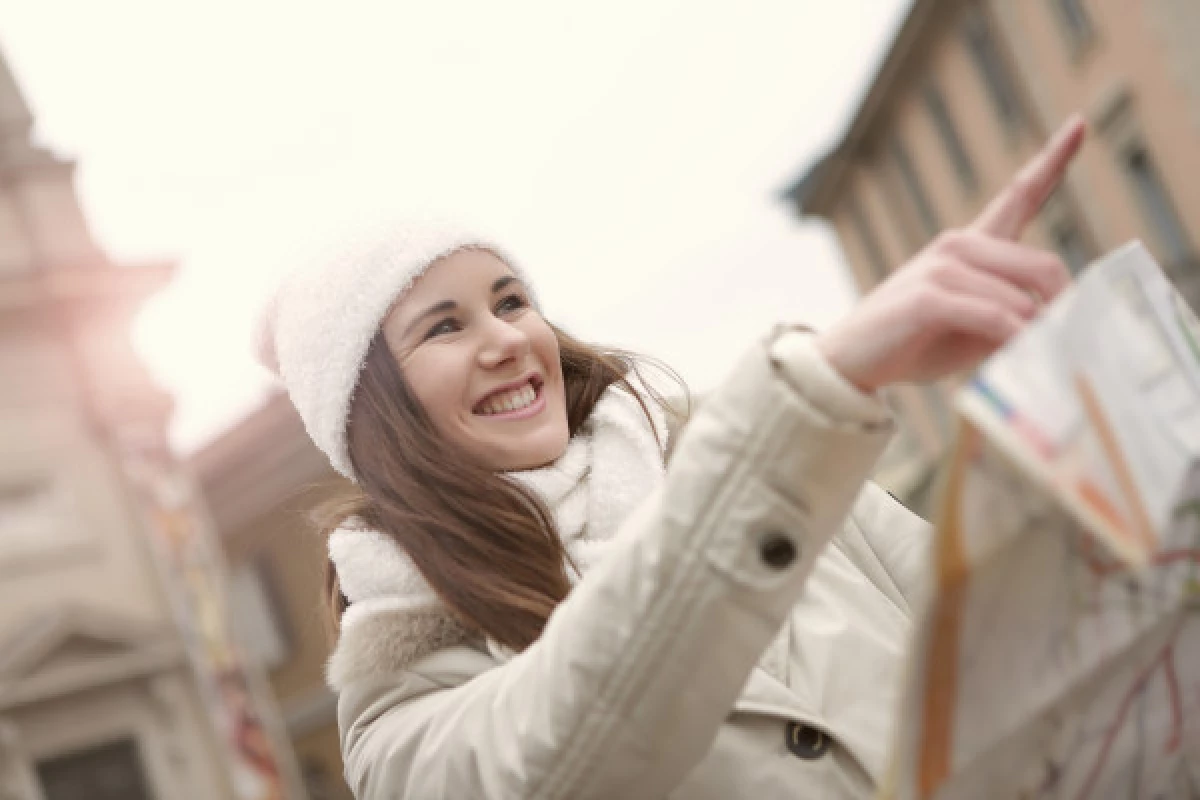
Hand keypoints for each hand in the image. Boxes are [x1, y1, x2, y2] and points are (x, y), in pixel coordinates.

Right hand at [816, 114, 1086, 392]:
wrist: (850, 360)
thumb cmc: (914, 344)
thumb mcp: (973, 331)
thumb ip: (1013, 318)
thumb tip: (1060, 324)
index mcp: (971, 246)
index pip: (1019, 196)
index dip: (1053, 159)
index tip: (1079, 124)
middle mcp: (959, 245)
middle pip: (1042, 266)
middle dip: (1064, 310)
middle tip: (1071, 345)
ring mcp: (942, 266)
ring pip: (1021, 299)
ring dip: (1036, 337)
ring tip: (1039, 363)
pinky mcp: (929, 295)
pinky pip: (996, 318)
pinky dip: (1015, 341)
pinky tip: (1021, 354)